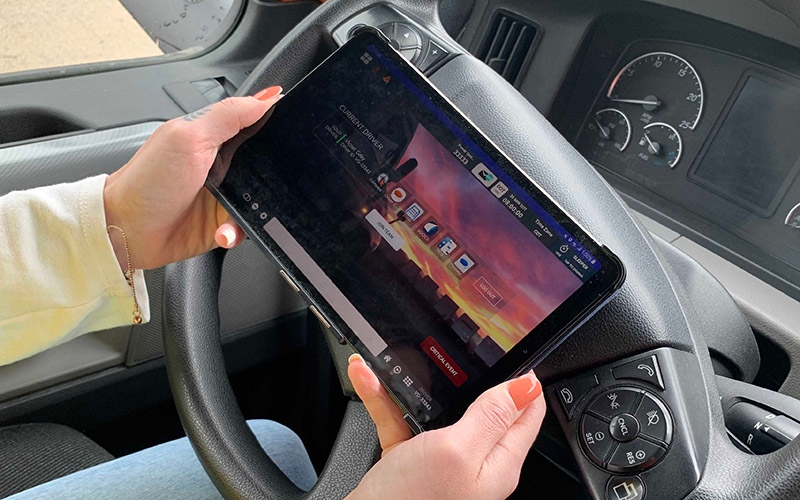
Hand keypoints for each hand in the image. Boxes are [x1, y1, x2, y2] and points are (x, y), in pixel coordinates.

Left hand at [103, 87, 281, 269]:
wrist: (126, 230)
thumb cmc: (147, 183)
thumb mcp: (188, 138)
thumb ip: (228, 115)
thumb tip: (267, 97)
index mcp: (213, 136)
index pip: (253, 123)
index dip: (272, 128)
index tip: (286, 139)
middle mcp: (221, 163)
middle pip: (265, 164)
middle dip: (272, 177)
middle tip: (261, 185)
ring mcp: (223, 194)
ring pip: (261, 199)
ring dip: (256, 210)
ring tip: (237, 213)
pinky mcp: (223, 221)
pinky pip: (247, 226)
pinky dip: (238, 231)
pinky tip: (222, 231)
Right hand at [346, 355, 544, 499]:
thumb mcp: (457, 450)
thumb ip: (491, 416)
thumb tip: (527, 386)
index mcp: (498, 462)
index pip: (526, 413)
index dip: (522, 379)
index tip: (511, 349)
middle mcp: (475, 462)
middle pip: (481, 406)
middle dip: (465, 374)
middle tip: (454, 347)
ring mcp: (442, 462)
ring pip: (436, 409)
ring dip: (415, 383)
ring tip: (397, 359)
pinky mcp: (411, 460)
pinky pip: (402, 420)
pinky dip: (386, 400)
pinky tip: (368, 380)